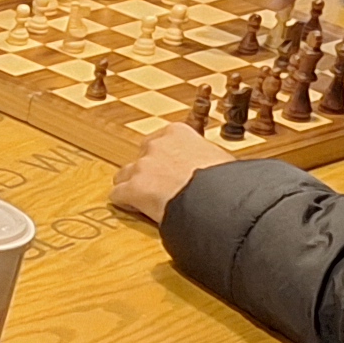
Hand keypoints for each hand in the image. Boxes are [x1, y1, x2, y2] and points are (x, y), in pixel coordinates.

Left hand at [111, 124, 232, 226]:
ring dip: (131, 186)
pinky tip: (135, 209)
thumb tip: (216, 169)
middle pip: (141, 156)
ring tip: (144, 201)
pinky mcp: (133, 189)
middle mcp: (156, 145)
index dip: (165, 157)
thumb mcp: (221, 159)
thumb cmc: (226, 180)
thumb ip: (208, 159)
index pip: (161, 140)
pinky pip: (118, 195)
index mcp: (178, 133)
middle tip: (158, 186)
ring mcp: (142, 167)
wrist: (216, 198)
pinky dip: (125, 203)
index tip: (171, 169)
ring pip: (124, 175)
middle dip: (147, 170)